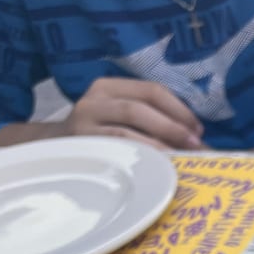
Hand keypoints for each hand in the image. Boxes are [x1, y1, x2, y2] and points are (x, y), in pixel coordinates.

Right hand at [58, 77, 204, 149]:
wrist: (54, 148)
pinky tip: (158, 166)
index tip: (198, 129)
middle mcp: (95, 98)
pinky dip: (141, 156)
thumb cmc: (99, 135)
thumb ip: (149, 118)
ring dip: (160, 143)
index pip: (151, 90)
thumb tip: (195, 139)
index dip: (179, 109)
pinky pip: (117, 149)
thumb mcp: (118, 115)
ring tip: (182, 157)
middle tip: (196, 145)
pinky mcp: (83, 145)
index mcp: (110, 86)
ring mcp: (85, 122)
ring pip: (128, 128)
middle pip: (141, 107)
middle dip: (173, 125)